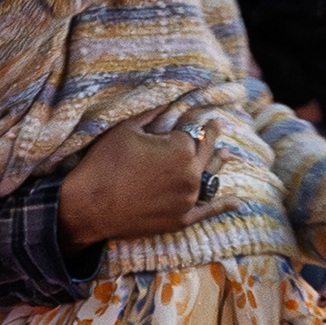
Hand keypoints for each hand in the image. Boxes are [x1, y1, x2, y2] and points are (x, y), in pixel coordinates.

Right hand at [57, 113, 221, 253]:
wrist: (89, 206)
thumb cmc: (104, 163)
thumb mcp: (126, 130)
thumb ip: (152, 115)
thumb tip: (167, 105)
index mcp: (181, 148)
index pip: (191, 132)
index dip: (188, 124)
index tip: (191, 116)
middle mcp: (191, 174)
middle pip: (204, 153)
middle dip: (210, 138)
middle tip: (216, 125)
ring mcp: (188, 199)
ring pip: (209, 178)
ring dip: (218, 164)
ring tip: (227, 154)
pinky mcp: (181, 219)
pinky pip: (207, 212)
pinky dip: (223, 206)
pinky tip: (237, 202)